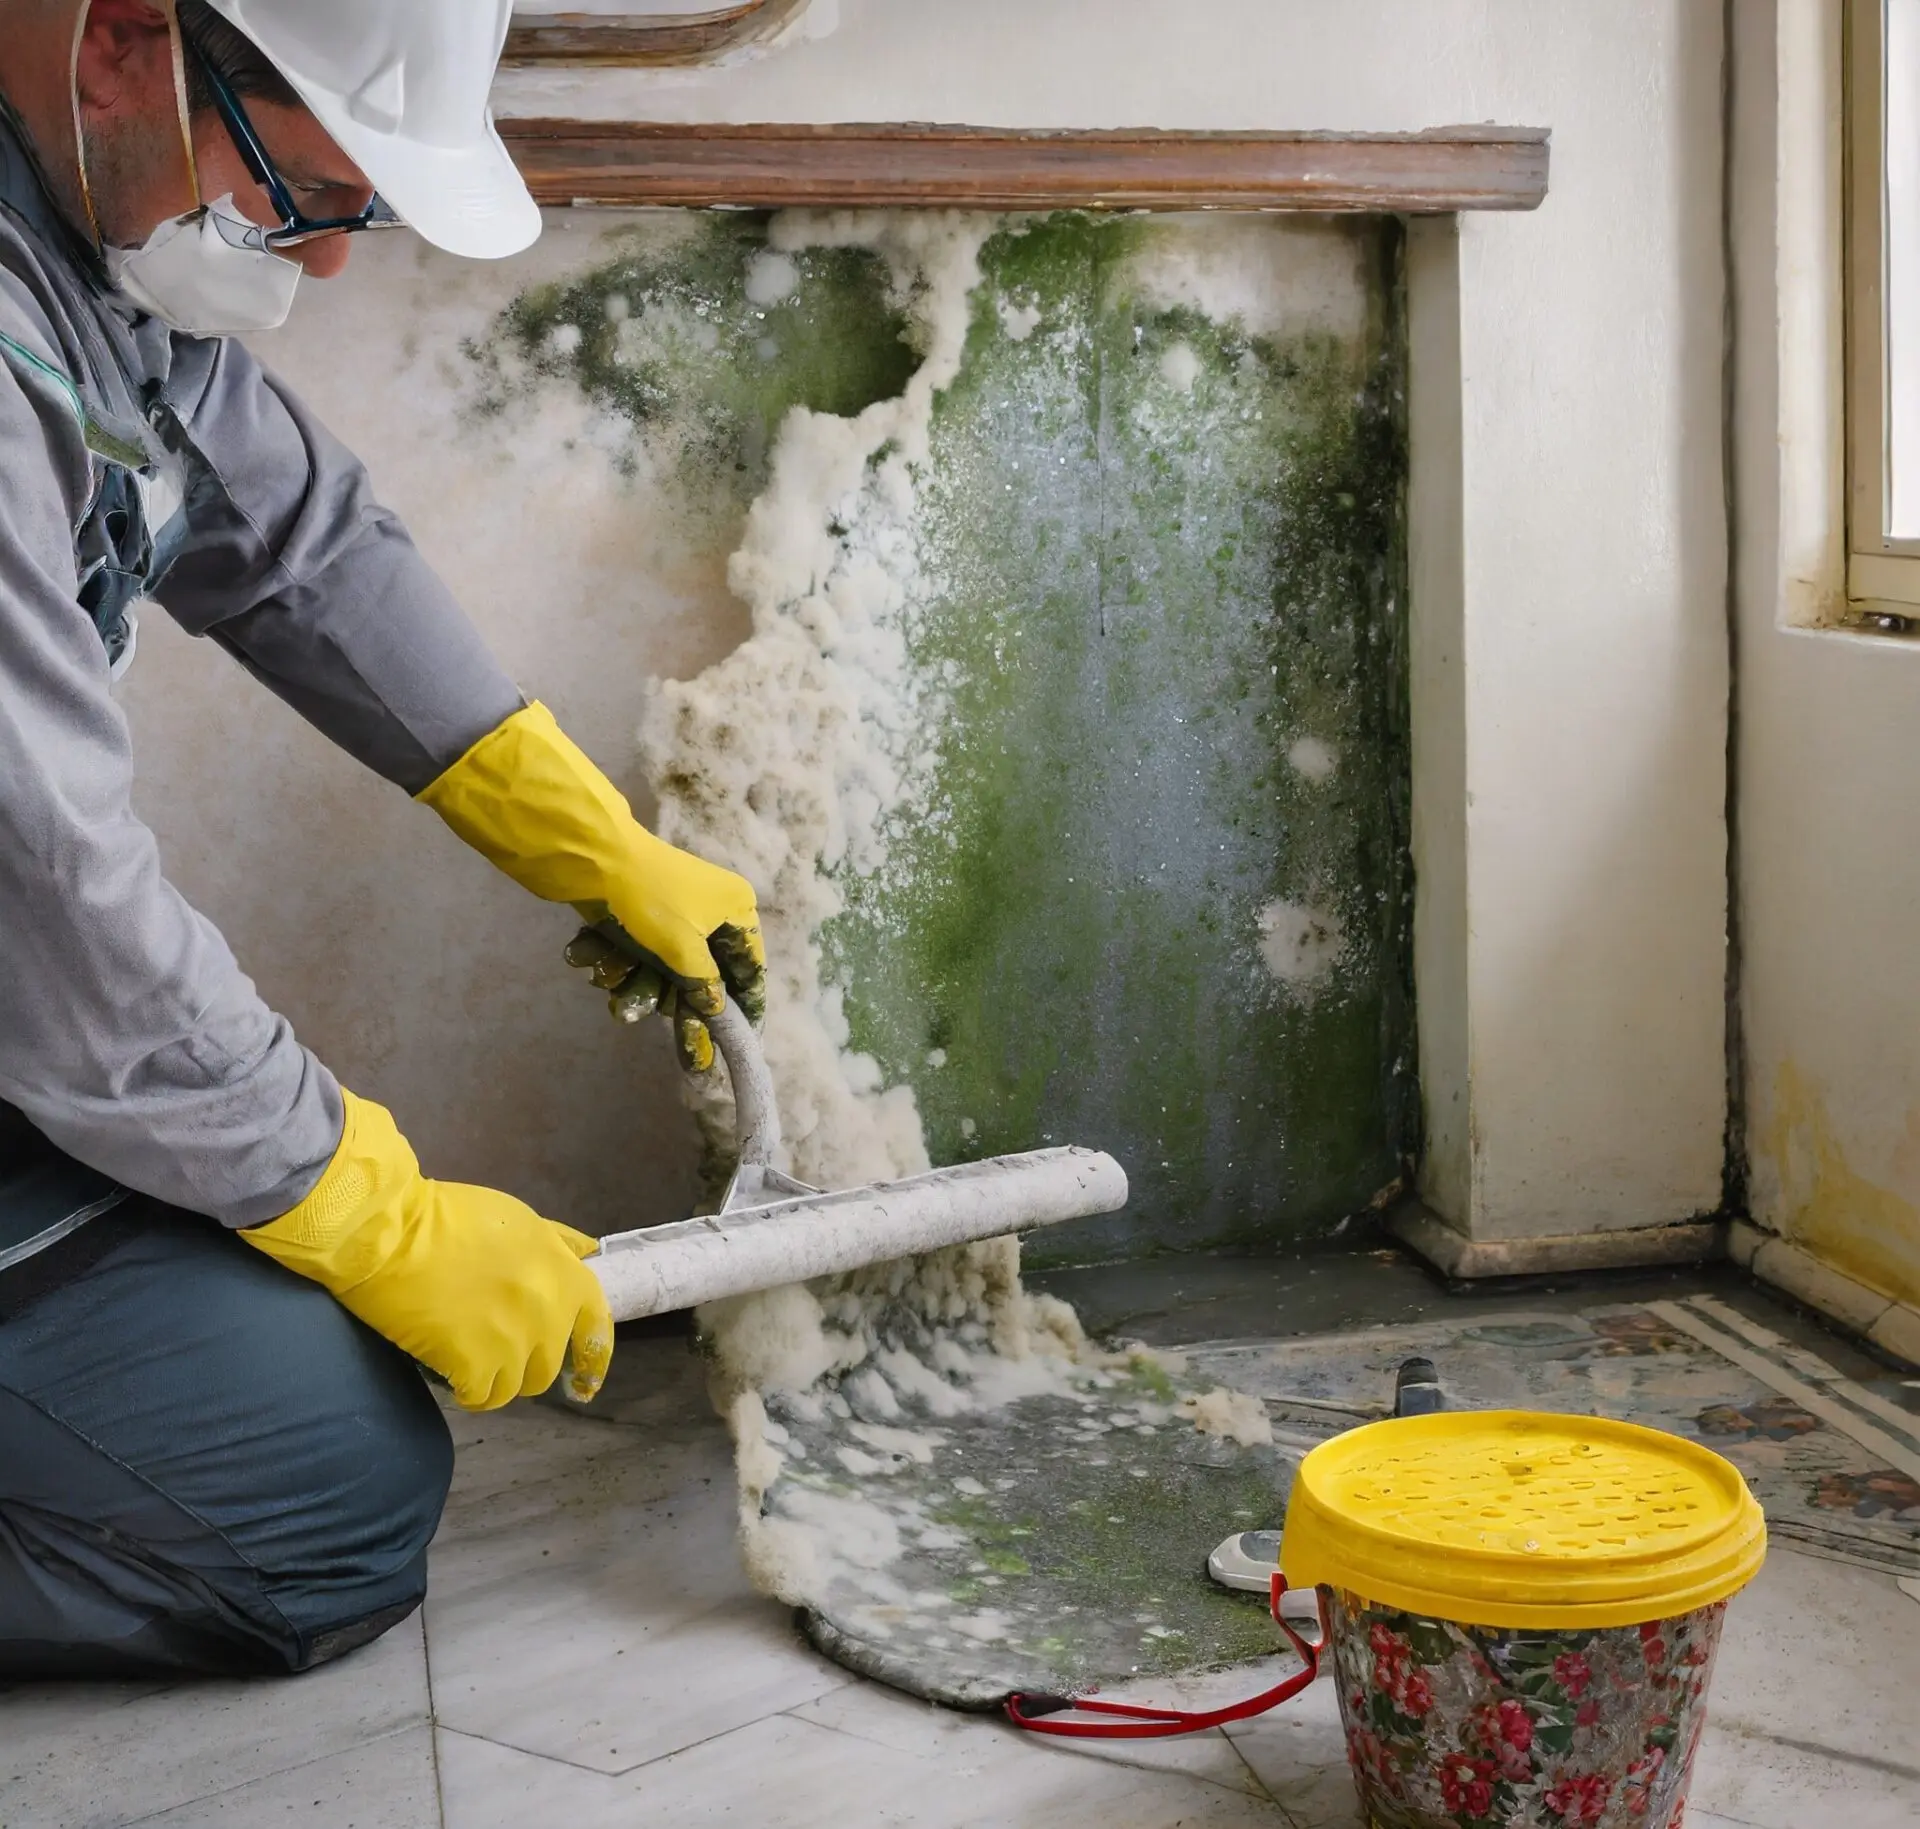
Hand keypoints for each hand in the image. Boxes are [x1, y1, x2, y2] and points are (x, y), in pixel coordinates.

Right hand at [242, 1091, 612, 1410]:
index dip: (592, 1359)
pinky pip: (481, 1397)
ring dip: (494, 1381)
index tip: (585, 1383)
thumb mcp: (519, 1219)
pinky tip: (450, 1377)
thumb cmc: (450, 1217)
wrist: (393, 1231)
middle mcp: (548, 1311)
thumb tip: (587, 1253)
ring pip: (515, 1387)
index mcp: (563, 1273)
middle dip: (524, 1365)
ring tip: (467, 1362)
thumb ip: (557, 1244)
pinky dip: (467, 1393)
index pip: (597, 1327)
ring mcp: (515, 1341)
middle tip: (493, 1353)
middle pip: (548, 1365)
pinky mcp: (476, 1364)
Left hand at [416, 702, 764, 1073]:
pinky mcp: (634, 915)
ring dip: (633, 986)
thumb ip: (705, 989)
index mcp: (734, 911)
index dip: (745, 1009)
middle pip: (700, 979)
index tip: (745, 1044)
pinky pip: (632, 953)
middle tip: (685, 1060)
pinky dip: (610, 960)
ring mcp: (669, 913)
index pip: (749, 970)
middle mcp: (708, 911)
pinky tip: (586, 956)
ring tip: (610, 992)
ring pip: (660, 971)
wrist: (587, 854)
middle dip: (674, 1006)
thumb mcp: (683, 952)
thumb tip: (719, 1015)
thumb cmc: (648, 901)